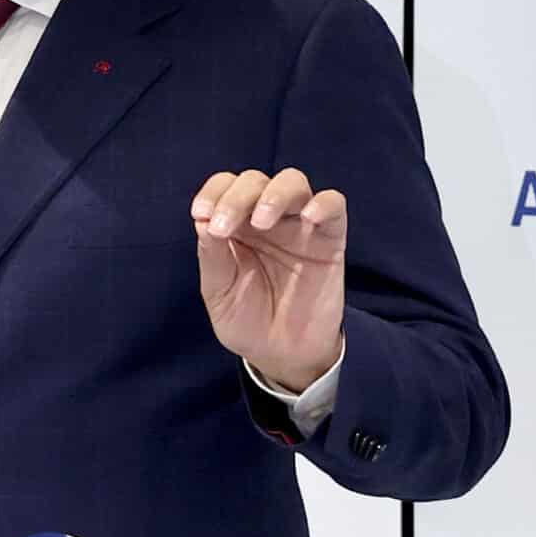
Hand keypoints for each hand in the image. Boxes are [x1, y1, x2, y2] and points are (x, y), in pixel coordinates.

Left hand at [191, 167, 346, 391]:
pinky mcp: (330, 238)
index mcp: (235, 225)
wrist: (284, 356)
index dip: (212, 192)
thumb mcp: (220, 294)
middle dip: (236, 196)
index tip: (201, 215)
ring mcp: (299, 225)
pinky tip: (309, 217)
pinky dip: (324, 203)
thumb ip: (213, 257)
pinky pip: (334, 206)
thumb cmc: (248, 322)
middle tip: (224, 227)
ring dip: (274, 194)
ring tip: (261, 222)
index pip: (224, 187)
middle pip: (255, 180)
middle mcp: (266, 218)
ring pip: (293, 182)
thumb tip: (203, 221)